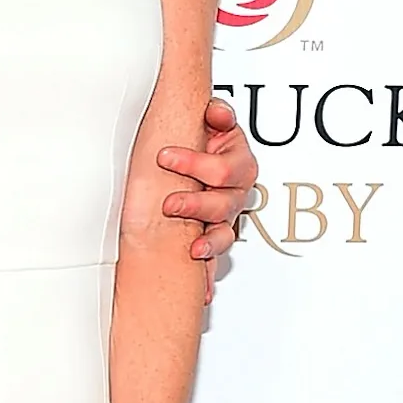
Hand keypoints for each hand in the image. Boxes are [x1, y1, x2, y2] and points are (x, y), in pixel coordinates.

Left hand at [158, 97, 259, 276]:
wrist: (198, 150)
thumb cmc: (202, 136)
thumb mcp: (211, 121)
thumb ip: (217, 115)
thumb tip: (217, 112)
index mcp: (238, 164)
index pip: (224, 169)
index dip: (195, 163)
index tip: (164, 156)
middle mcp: (236, 193)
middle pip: (224, 204)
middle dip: (197, 204)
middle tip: (170, 203)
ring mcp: (226, 218)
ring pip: (224, 234)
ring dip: (210, 243)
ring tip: (194, 249)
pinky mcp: (213, 236)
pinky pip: (214, 257)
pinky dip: (208, 274)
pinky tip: (203, 290)